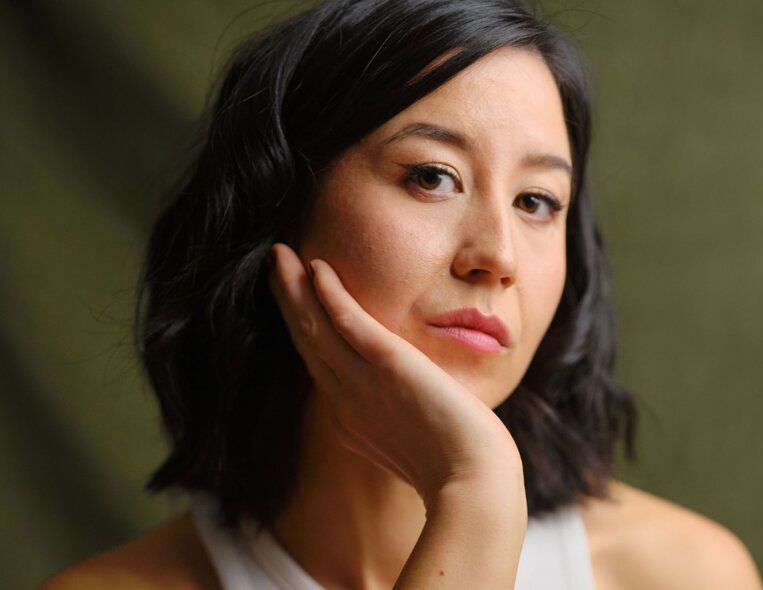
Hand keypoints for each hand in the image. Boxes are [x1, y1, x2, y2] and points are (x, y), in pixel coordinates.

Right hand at [266, 243, 522, 504]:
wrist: (474, 483)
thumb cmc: (459, 468)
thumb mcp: (418, 441)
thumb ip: (401, 419)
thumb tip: (407, 406)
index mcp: (352, 418)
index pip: (321, 363)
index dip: (306, 328)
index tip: (298, 300)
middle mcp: (347, 400)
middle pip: (308, 340)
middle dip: (288, 301)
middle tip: (275, 264)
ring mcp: (362, 384)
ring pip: (316, 328)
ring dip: (294, 290)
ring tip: (279, 255)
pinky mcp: (388, 367)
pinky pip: (348, 324)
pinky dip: (329, 297)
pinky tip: (316, 269)